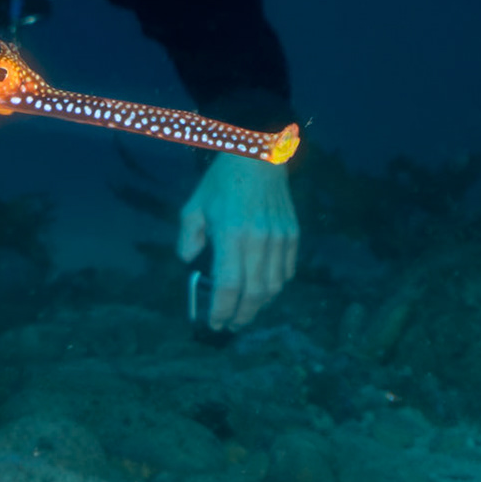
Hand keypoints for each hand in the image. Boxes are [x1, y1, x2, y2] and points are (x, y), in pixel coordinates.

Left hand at [177, 152, 298, 329]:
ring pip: (274, 286)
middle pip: (255, 293)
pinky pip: (287, 271)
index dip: (222, 310)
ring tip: (244, 312)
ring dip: (259, 305)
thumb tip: (189, 263)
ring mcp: (280, 239)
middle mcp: (259, 241)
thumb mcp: (193, 206)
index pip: (229, 286)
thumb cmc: (221, 181)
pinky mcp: (293, 235)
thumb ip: (187, 238)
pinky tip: (262, 289)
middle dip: (242, 316)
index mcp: (231, 235)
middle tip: (230, 326)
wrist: (258, 155)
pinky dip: (275, 286)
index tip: (215, 323)